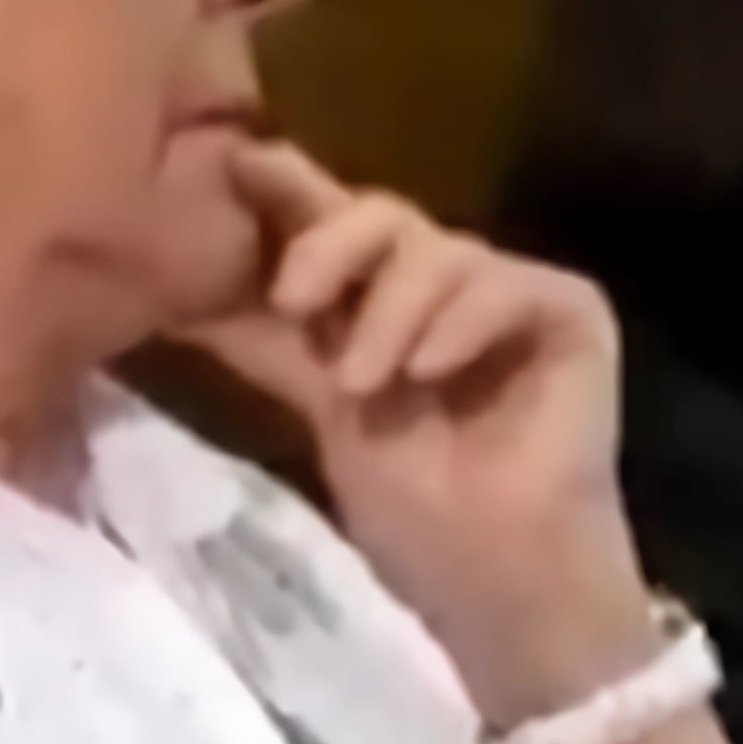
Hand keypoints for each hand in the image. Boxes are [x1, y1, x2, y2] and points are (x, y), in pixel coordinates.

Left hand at [183, 140, 661, 720]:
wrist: (494, 580)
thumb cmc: (413, 512)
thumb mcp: (319, 408)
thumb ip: (266, 340)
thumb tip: (171, 293)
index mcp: (384, 298)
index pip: (335, 219)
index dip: (286, 187)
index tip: (235, 163)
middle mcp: (447, 282)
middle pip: (381, 215)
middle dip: (328, 247)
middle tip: (293, 299)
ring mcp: (511, 294)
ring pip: (437, 250)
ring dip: (389, 314)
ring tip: (365, 387)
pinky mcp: (571, 315)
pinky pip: (508, 284)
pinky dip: (460, 321)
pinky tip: (429, 370)